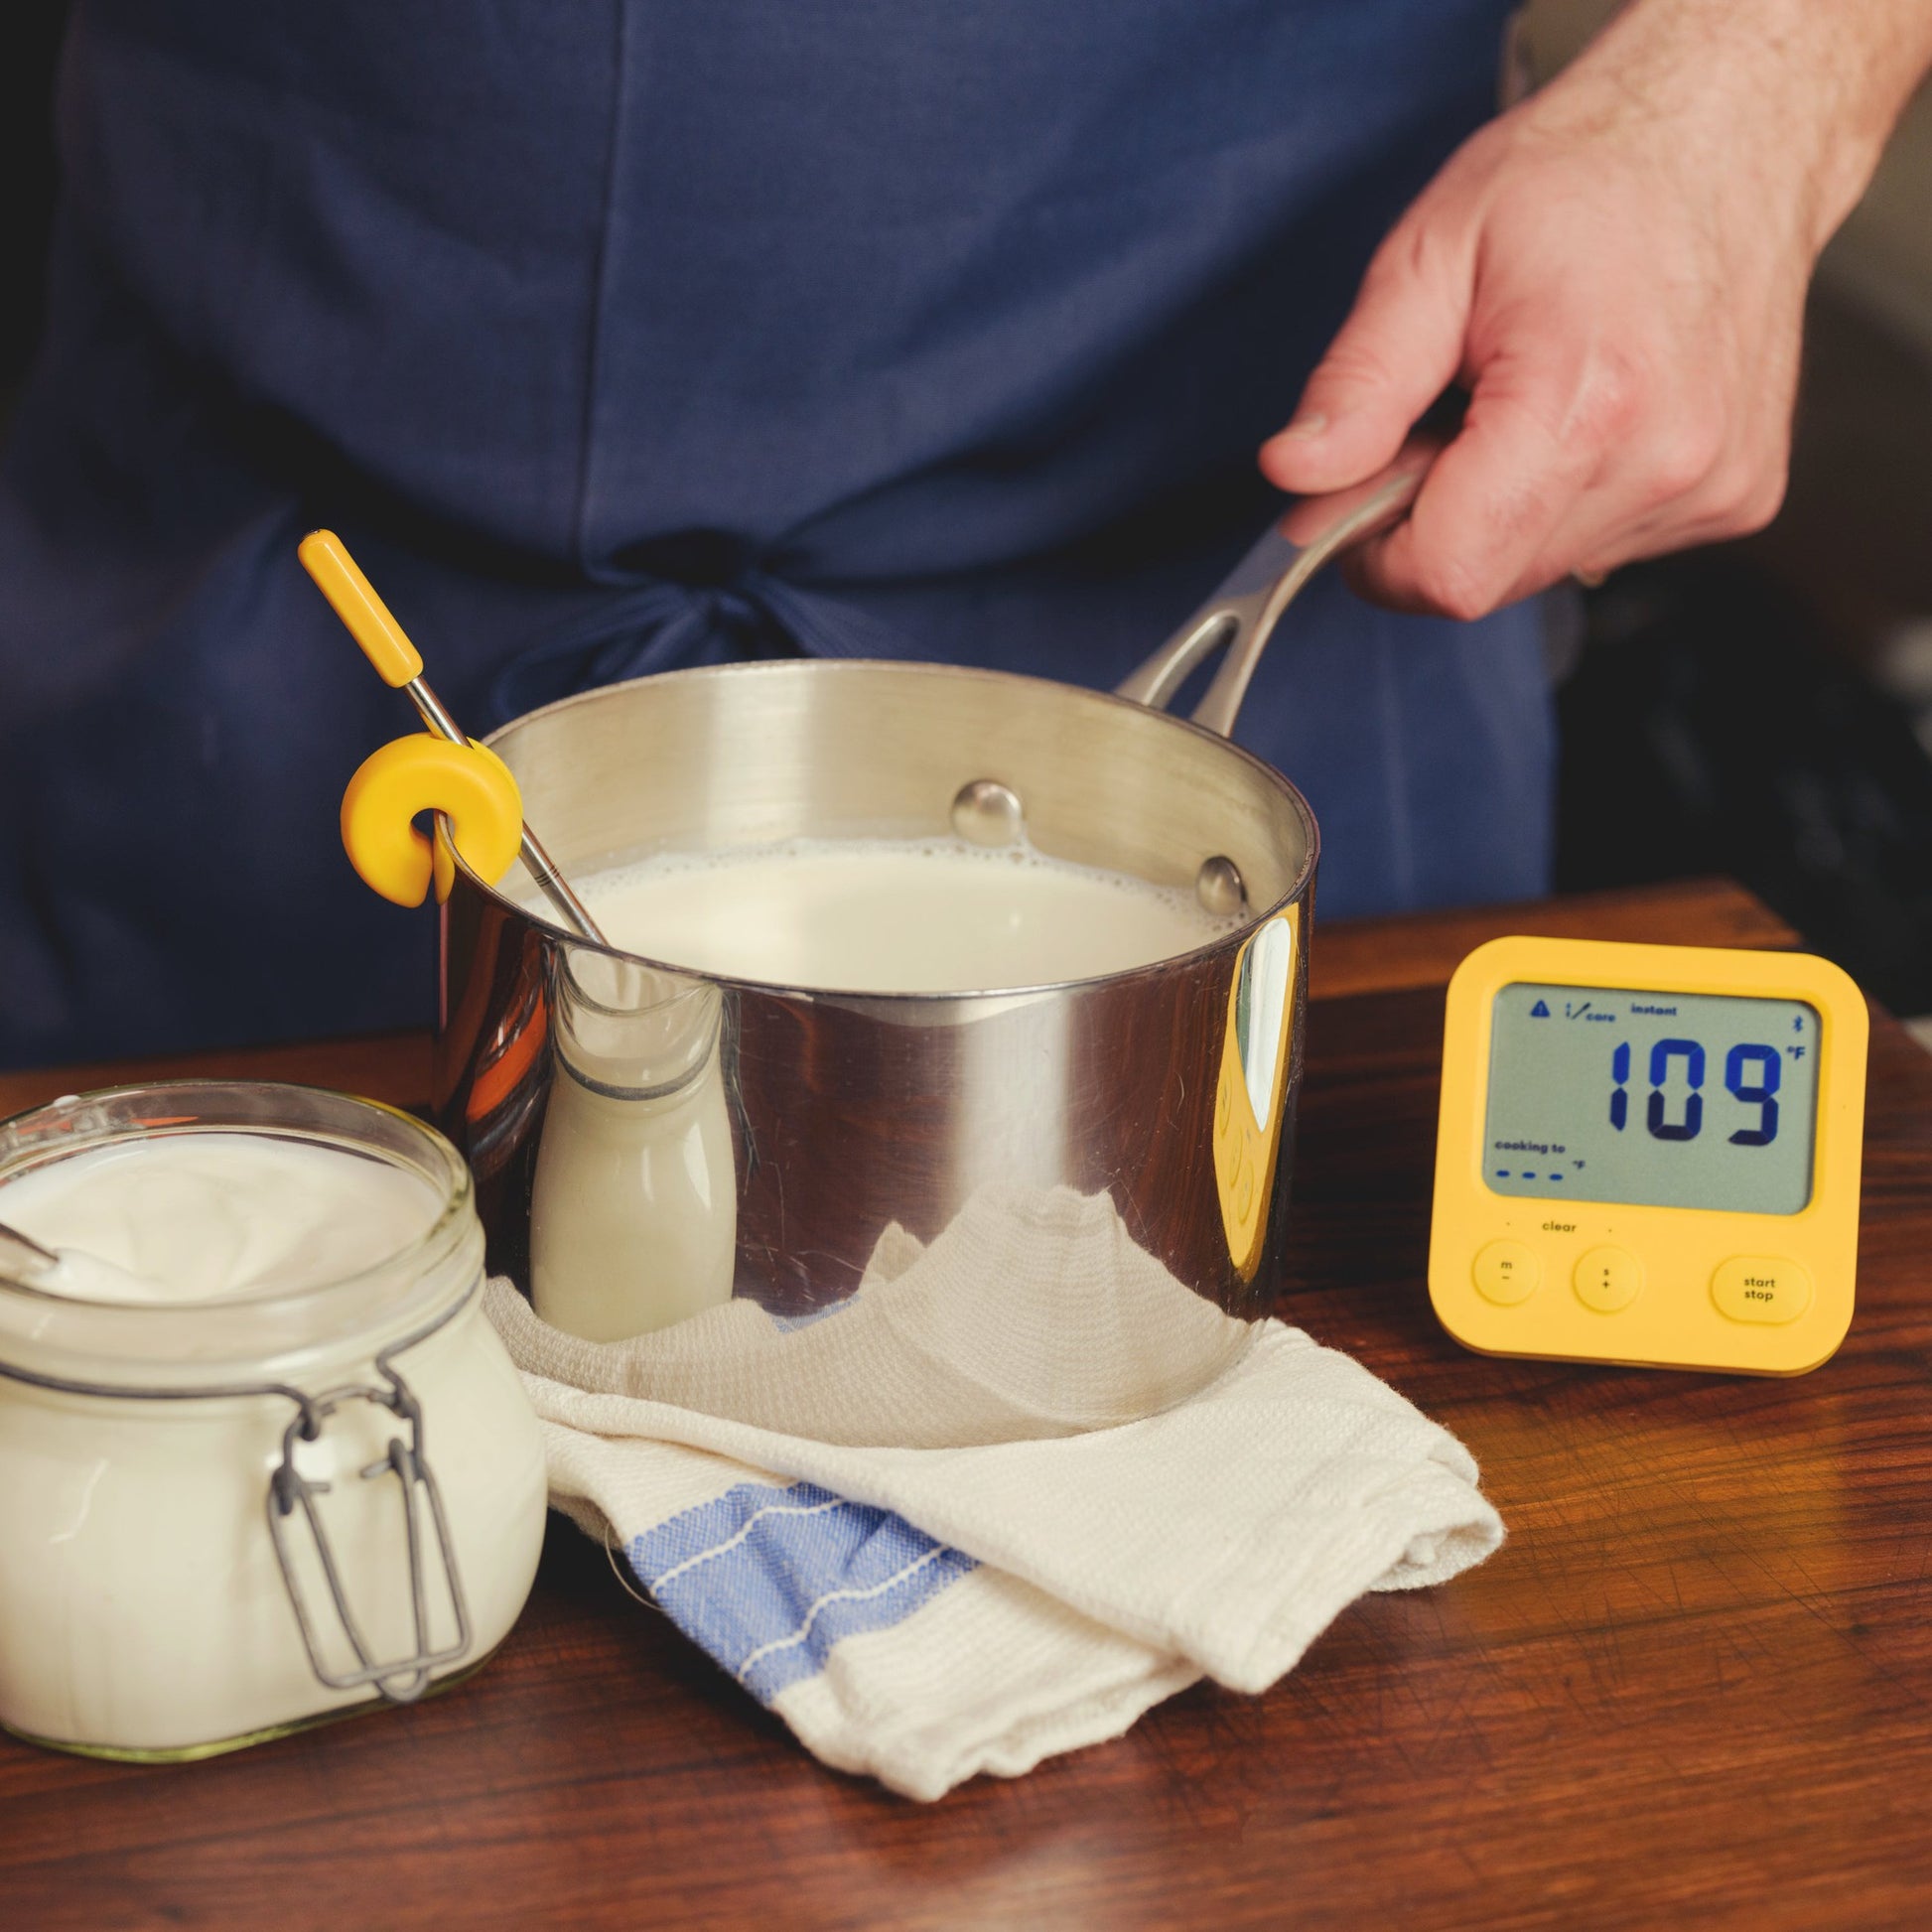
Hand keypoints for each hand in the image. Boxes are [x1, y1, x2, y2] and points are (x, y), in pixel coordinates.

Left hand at [1257, 1, 1902, 620]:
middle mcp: (1663, 459)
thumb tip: (1296, 479)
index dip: (1377, 554)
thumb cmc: (1581, 178)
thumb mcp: (1429, 256)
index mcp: (1587, 399)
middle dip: (1436, 522)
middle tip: (1446, 418)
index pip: (1450, 573)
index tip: (1358, 494)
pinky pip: (1604, 545)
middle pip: (1490, 580)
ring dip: (1501, 510)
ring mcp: (1708, 487)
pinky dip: (1565, 501)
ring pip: (1542, 569)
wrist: (1728, 132)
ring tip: (1524, 400)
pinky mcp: (1734, 499)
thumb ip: (1358, 385)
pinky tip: (1586, 414)